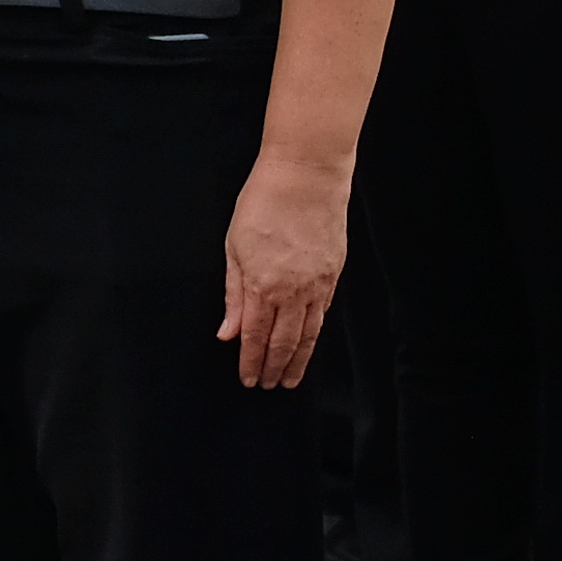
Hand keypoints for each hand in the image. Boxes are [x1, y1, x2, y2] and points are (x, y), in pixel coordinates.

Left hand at [219, 153, 347, 387]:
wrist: (306, 174)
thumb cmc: (264, 201)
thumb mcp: (234, 246)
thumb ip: (233, 294)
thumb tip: (228, 331)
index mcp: (261, 285)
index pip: (254, 337)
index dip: (250, 362)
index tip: (248, 379)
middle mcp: (291, 291)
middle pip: (283, 343)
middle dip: (273, 368)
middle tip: (268, 386)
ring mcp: (316, 284)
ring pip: (308, 334)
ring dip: (298, 361)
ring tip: (291, 379)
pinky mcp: (334, 273)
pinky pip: (323, 313)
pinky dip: (315, 333)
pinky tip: (309, 342)